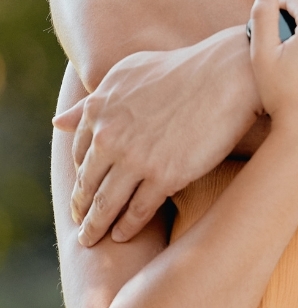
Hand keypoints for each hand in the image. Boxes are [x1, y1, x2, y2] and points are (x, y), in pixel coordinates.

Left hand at [52, 27, 261, 246]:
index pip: (80, 154)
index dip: (82, 175)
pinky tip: (122, 234)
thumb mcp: (130, 73)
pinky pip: (137, 211)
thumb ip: (94, 101)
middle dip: (81, 208)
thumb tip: (58, 122)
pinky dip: (126, 227)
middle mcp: (110, 135)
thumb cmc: (183, 69)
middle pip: (87, 184)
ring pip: (106, 204)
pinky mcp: (165, 176)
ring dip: (96, 226)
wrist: (228, 73)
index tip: (86, 189)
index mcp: (100, 108)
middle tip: (81, 224)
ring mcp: (136, 158)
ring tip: (94, 239)